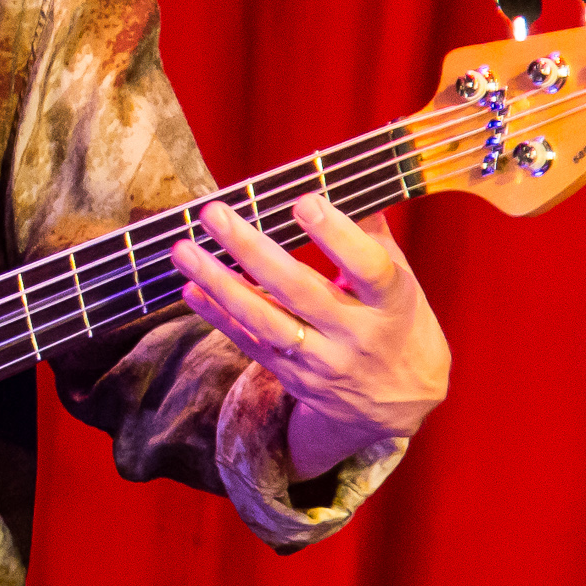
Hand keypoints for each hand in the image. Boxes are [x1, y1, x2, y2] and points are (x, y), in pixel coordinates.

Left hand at [170, 193, 449, 479]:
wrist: (397, 405)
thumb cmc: (399, 325)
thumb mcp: (402, 282)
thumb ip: (372, 235)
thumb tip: (344, 181)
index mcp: (390, 303)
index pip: (368, 268)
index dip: (337, 235)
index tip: (303, 201)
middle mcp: (354, 333)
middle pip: (298, 290)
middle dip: (251, 250)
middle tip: (214, 213)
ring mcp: (320, 359)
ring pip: (264, 320)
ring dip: (219, 283)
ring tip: (184, 250)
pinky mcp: (292, 375)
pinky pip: (249, 343)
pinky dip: (217, 316)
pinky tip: (189, 288)